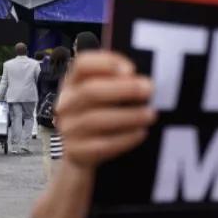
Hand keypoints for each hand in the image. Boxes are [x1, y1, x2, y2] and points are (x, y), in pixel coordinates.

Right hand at [55, 51, 155, 169]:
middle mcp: (66, 104)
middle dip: (123, 89)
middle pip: (90, 91)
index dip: (106, 63)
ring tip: (150, 114)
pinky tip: (141, 132)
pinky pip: (101, 145)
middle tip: (149, 90)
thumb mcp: (107, 94)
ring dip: (128, 115)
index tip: (131, 69)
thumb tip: (136, 76)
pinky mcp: (76, 152)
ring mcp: (68, 129)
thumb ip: (119, 81)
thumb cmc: (101, 115)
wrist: (83, 154)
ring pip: (95, 119)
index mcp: (73, 83)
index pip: (82, 65)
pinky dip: (125, 138)